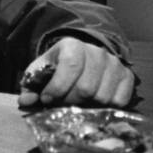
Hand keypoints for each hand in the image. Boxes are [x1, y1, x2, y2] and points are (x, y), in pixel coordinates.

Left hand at [18, 36, 135, 107]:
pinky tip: (93, 103)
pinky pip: (119, 100)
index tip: (47, 99)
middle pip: (86, 88)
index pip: (70, 67)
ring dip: (87, 106)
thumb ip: (30, 86)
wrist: (81, 56)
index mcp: (73, 45)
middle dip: (69, 101)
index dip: (57, 88)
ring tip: (76, 102)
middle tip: (61, 103)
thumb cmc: (57, 65)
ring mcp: (114, 64)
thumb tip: (26, 101)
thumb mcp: (40, 71)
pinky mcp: (127, 76)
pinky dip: (105, 108)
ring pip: (102, 97)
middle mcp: (97, 52)